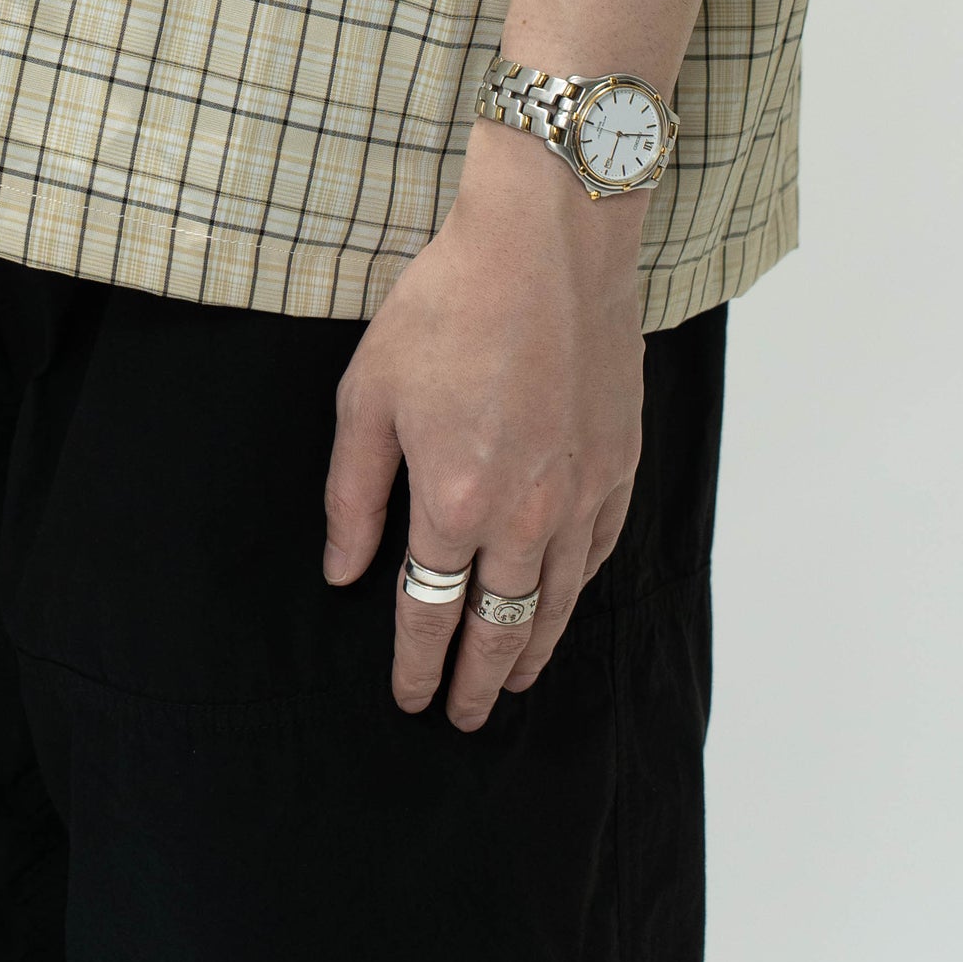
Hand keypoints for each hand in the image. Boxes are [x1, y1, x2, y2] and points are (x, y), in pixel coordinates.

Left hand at [322, 120, 646, 729]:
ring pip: (557, 599)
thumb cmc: (449, 304)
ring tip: (517, 680)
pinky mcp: (619, 462)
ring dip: (533, 649)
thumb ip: (354, 492)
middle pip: (500, 625)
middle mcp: (525, 512)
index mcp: (454, 498)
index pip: (431, 610)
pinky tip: (565, 598)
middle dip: (479, 682)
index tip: (410, 697)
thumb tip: (344, 569)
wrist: (545, 244)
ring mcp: (581, 491)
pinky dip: (578, 589)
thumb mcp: (369, 392)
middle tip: (466, 717)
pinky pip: (601, 550)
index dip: (416, 663)